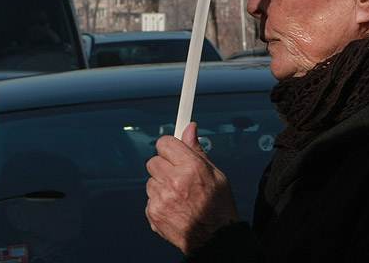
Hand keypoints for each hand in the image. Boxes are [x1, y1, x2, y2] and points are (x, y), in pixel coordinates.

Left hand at [145, 122, 241, 253]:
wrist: (216, 240)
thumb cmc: (219, 207)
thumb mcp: (216, 174)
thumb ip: (197, 150)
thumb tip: (189, 129)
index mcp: (191, 167)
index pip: (165, 143)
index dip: (170, 148)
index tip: (173, 151)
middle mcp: (174, 181)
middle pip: (154, 161)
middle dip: (164, 166)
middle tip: (178, 177)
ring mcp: (161, 198)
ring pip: (151, 180)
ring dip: (161, 185)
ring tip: (178, 196)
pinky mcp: (153, 212)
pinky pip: (150, 198)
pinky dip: (159, 202)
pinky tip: (174, 208)